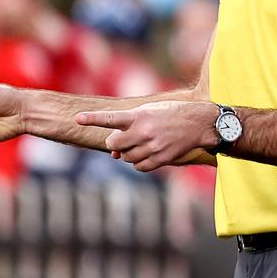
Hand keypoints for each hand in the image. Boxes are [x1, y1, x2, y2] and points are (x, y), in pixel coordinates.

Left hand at [76, 100, 217, 171]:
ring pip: (125, 157)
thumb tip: (112, 154)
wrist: (199, 123)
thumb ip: (128, 127)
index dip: (93, 118)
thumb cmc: (171, 114)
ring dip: (127, 153)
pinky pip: (138, 167)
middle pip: (114, 144)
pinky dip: (138, 163)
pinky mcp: (161, 159)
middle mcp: (144, 131)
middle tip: (126, 138)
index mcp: (140, 115)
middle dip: (116, 143)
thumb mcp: (150, 111)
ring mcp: (152, 147)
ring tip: (141, 144)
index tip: (78, 118)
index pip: (111, 118)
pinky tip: (147, 154)